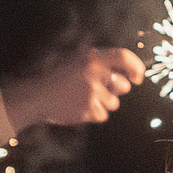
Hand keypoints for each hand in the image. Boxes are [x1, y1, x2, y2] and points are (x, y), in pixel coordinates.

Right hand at [4, 45, 144, 130]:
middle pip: (123, 86)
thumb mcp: (75, 59)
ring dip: (103, 102)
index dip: (136, 67)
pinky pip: (103, 115)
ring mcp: (91, 93)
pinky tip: (78, 106)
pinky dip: (94, 113)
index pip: (125, 57)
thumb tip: (127, 69)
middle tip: (97, 88)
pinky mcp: (87, 110)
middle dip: (116, 89)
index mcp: (92, 58)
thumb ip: (99, 60)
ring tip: (82, 97)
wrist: (35, 96)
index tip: (137, 77)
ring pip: (114, 103)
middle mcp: (94, 74)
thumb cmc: (56, 76)